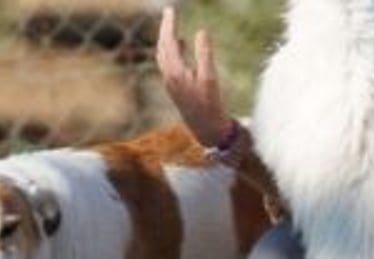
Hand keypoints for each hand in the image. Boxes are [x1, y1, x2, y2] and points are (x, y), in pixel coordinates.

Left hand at [156, 7, 231, 146]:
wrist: (207, 131)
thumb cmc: (211, 106)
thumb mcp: (211, 78)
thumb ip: (205, 53)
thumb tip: (201, 31)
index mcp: (175, 73)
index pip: (168, 42)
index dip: (169, 24)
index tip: (171, 9)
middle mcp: (169, 78)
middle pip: (162, 47)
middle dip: (165, 29)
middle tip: (170, 13)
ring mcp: (171, 84)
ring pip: (163, 56)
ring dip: (167, 39)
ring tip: (173, 26)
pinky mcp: (175, 89)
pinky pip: (168, 63)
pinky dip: (171, 50)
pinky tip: (180, 45)